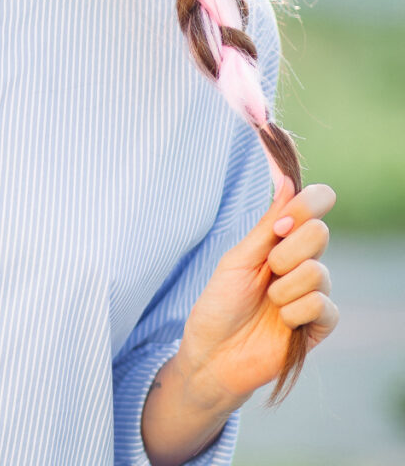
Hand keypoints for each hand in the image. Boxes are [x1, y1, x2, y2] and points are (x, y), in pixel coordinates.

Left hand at [175, 177, 338, 408]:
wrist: (213, 353)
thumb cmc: (220, 303)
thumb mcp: (239, 258)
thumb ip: (268, 225)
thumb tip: (287, 181)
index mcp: (281, 241)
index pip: (314, 207)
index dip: (309, 204)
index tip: (282, 224)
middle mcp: (302, 263)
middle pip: (319, 234)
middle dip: (287, 251)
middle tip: (267, 270)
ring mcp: (313, 293)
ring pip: (319, 272)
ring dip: (285, 287)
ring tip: (268, 302)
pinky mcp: (319, 325)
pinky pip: (323, 305)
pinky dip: (295, 311)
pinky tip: (281, 321)